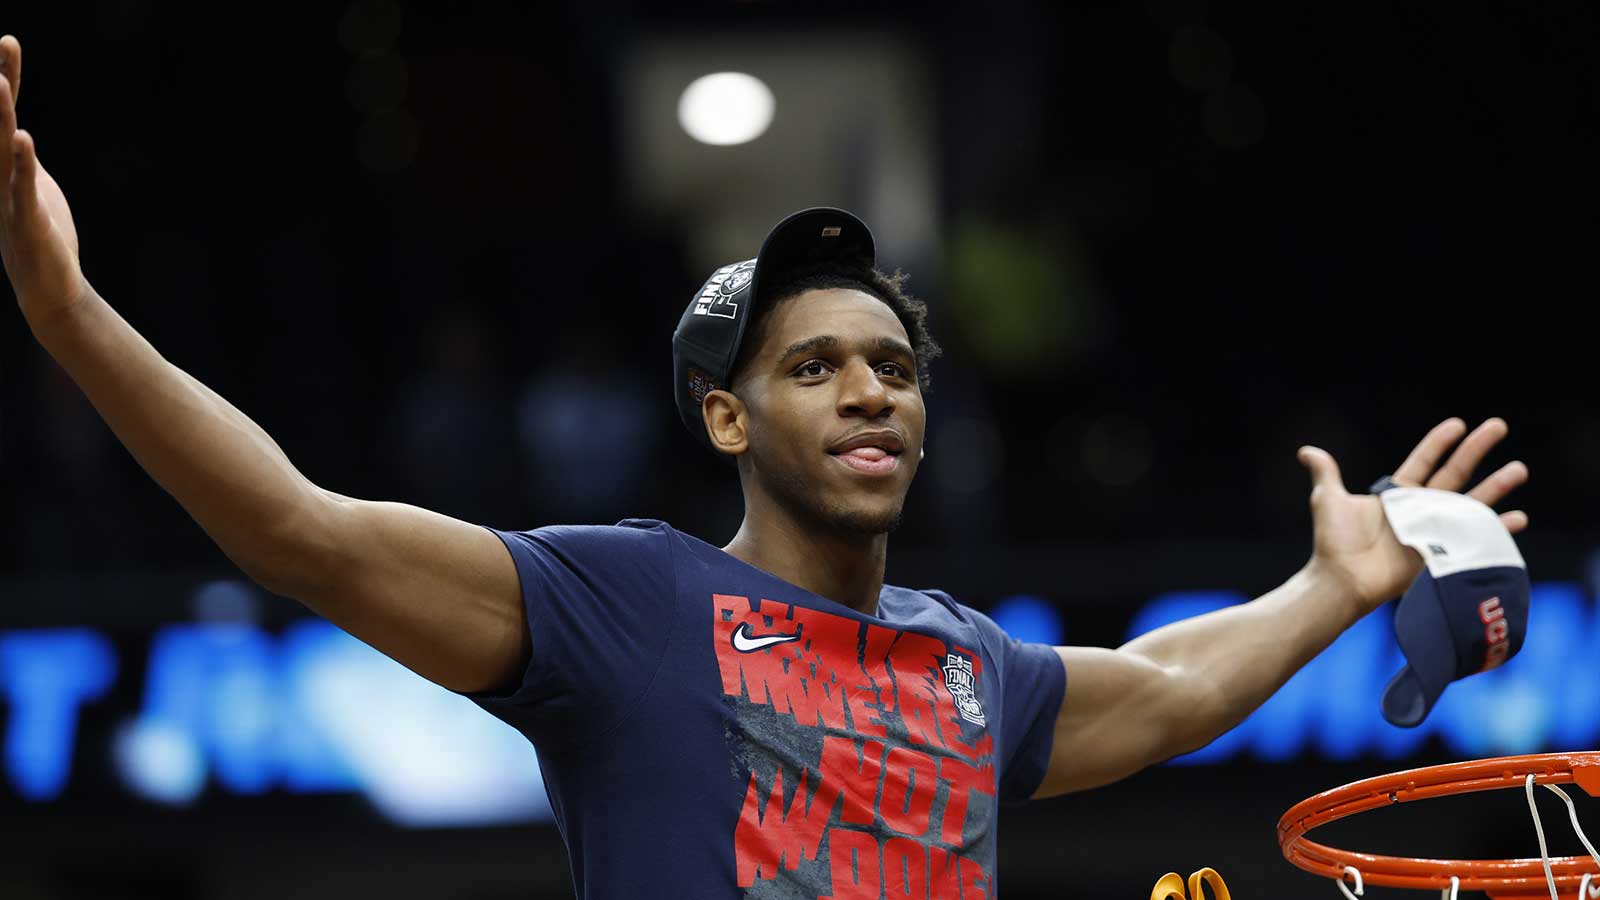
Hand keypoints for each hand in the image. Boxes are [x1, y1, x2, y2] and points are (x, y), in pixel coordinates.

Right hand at [0, 35, 89, 323]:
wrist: (50, 288)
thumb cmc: (42, 236)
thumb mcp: (32, 187)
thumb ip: (24, 160)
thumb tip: (20, 135)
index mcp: (3, 166)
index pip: (4, 116)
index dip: (9, 79)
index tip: (10, 43)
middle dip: (0, 86)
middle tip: (5, 44)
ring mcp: (10, 196)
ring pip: (2, 151)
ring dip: (1, 117)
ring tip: (0, 82)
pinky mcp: (28, 219)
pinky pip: (24, 187)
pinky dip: (24, 164)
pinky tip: (25, 139)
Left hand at [1297, 417, 1529, 611]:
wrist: (1340, 581)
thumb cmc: (1333, 542)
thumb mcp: (1329, 500)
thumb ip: (1325, 473)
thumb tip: (1306, 450)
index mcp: (1396, 495)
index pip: (1423, 462)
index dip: (1439, 443)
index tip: (1458, 423)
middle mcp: (1418, 510)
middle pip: (1454, 474)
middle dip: (1476, 451)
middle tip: (1498, 426)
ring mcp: (1432, 531)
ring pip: (1470, 503)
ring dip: (1495, 486)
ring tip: (1519, 469)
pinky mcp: (1440, 554)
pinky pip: (1474, 539)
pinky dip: (1496, 530)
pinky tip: (1517, 518)